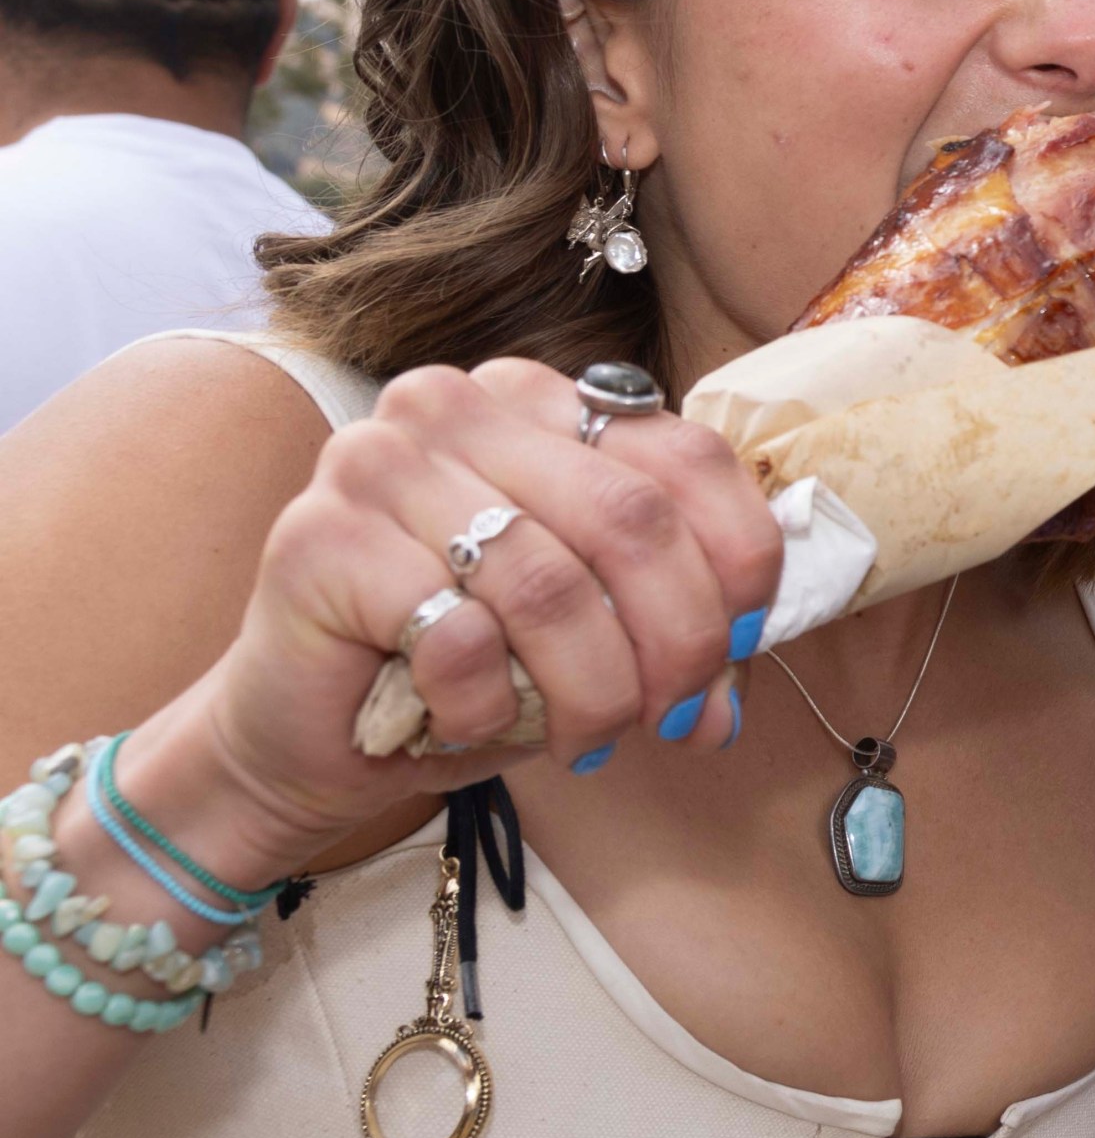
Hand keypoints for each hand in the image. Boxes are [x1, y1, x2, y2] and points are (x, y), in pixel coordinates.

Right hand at [187, 359, 784, 860]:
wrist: (311, 738)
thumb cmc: (464, 672)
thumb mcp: (599, 636)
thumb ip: (677, 626)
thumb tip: (740, 681)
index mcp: (539, 400)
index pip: (690, 460)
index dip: (741, 568)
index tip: (739, 651)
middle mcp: (456, 404)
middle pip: (635, 520)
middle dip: (679, 643)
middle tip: (672, 718)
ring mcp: (377, 460)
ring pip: (551, 586)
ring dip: (589, 691)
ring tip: (577, 737)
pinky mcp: (319, 538)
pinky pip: (458, 636)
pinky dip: (484, 707)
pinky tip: (463, 721)